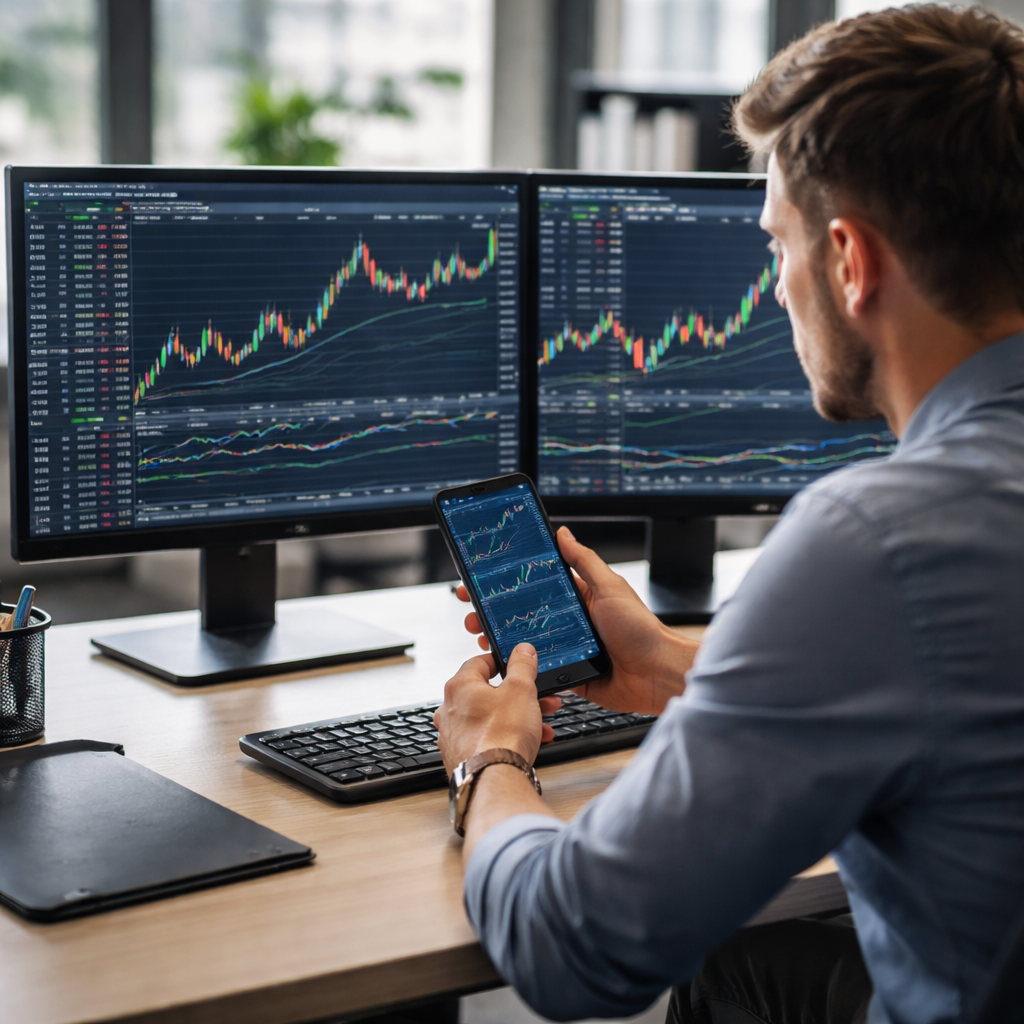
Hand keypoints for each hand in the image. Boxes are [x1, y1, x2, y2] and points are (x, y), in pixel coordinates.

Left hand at [434, 644, 561, 771]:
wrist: (494, 780)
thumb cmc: (501, 735)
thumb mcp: (521, 689)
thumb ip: (522, 665)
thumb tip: (522, 651)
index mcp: (459, 686)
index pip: (480, 662)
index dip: (502, 662)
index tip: (517, 665)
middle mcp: (450, 709)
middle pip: (488, 693)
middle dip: (519, 695)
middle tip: (539, 697)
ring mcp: (453, 735)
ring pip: (491, 717)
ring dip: (518, 717)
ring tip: (541, 723)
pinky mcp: (461, 756)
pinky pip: (488, 739)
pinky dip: (508, 737)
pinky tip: (530, 742)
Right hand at [455, 527, 698, 714]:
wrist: (656, 674)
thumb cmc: (640, 629)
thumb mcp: (609, 586)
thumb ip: (584, 561)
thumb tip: (563, 532)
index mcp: (577, 599)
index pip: (536, 586)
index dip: (509, 584)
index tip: (483, 580)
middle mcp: (569, 624)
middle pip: (523, 616)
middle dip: (493, 614)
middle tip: (472, 612)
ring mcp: (567, 651)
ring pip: (525, 645)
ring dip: (500, 641)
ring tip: (481, 637)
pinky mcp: (570, 676)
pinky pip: (539, 673)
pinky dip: (521, 670)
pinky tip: (502, 665)